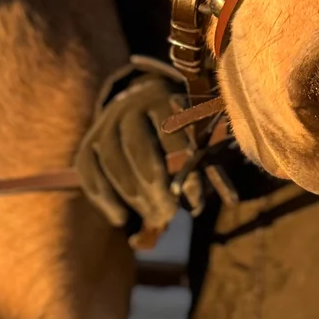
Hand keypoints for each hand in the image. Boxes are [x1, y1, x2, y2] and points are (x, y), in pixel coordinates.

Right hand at [75, 57, 205, 236]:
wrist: (139, 110)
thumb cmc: (179, 133)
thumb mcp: (196, 138)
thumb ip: (208, 164)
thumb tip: (230, 199)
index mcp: (162, 99)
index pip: (171, 130)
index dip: (183, 168)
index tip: (194, 201)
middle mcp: (129, 106)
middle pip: (137, 145)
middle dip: (153, 185)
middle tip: (168, 215)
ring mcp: (105, 124)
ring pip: (112, 159)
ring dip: (133, 195)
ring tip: (153, 219)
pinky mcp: (88, 144)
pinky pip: (89, 170)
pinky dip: (104, 198)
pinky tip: (122, 220)